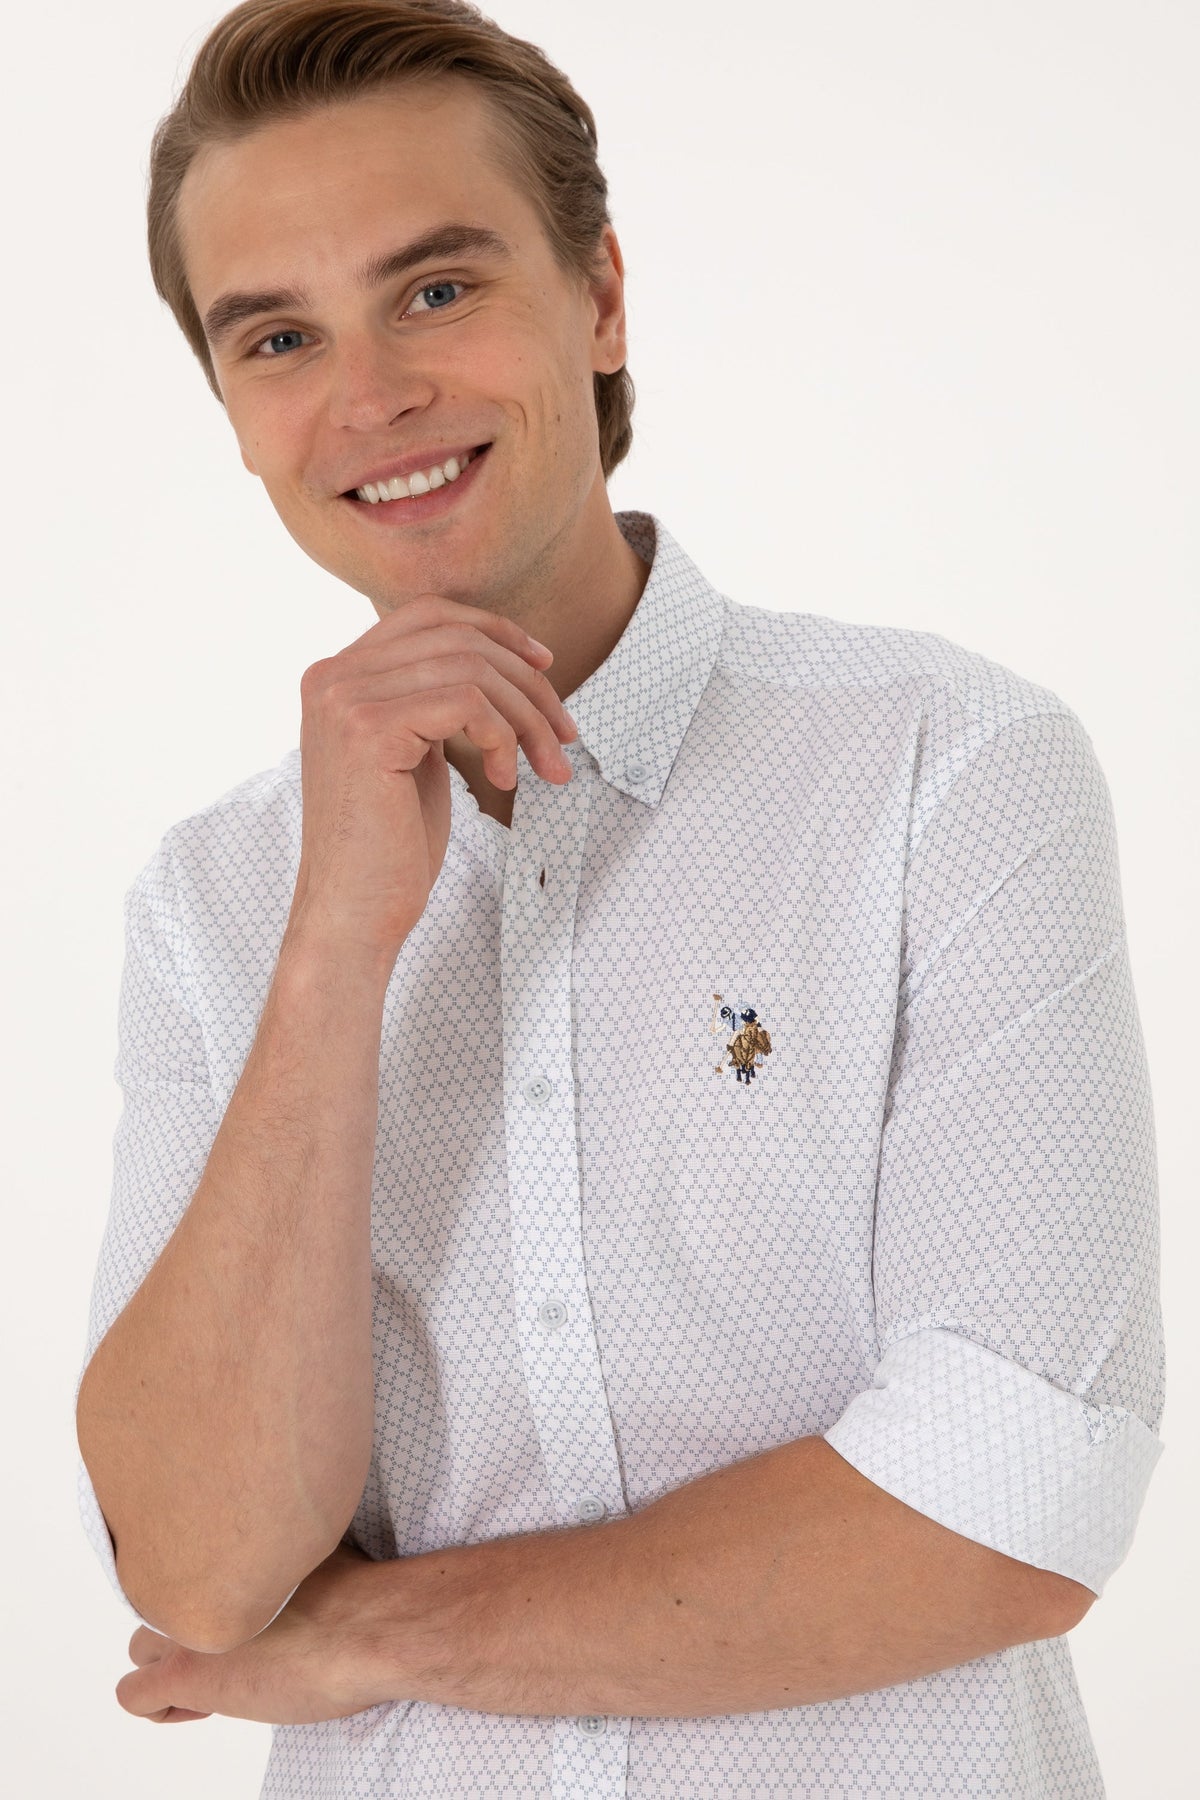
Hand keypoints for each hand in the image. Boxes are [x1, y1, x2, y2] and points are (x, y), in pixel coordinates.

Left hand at [115, 1540, 393, 1725]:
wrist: (366, 1628)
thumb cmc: (358, 1592)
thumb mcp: (314, 1547)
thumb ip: (278, 1552)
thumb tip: (285, 1556)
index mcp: (229, 1545)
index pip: (184, 1561)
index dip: (210, 1593)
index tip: (238, 1614)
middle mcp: (196, 1578)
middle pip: (156, 1600)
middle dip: (185, 1628)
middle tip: (229, 1649)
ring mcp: (186, 1626)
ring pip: (140, 1646)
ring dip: (171, 1664)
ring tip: (218, 1679)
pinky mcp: (184, 1674)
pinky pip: (132, 1695)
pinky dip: (159, 1707)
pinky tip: (200, 1707)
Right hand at [287, 595, 577, 965]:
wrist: (351, 915)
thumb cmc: (390, 848)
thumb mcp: (413, 754)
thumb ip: (431, 701)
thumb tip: (497, 662)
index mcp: (337, 675)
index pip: (427, 613)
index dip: (494, 628)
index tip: (544, 666)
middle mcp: (332, 676)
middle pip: (458, 638)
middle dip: (527, 683)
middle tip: (564, 734)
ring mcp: (344, 699)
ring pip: (471, 669)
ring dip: (527, 717)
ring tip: (546, 766)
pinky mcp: (368, 730)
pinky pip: (467, 702)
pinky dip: (503, 736)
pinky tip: (505, 781)